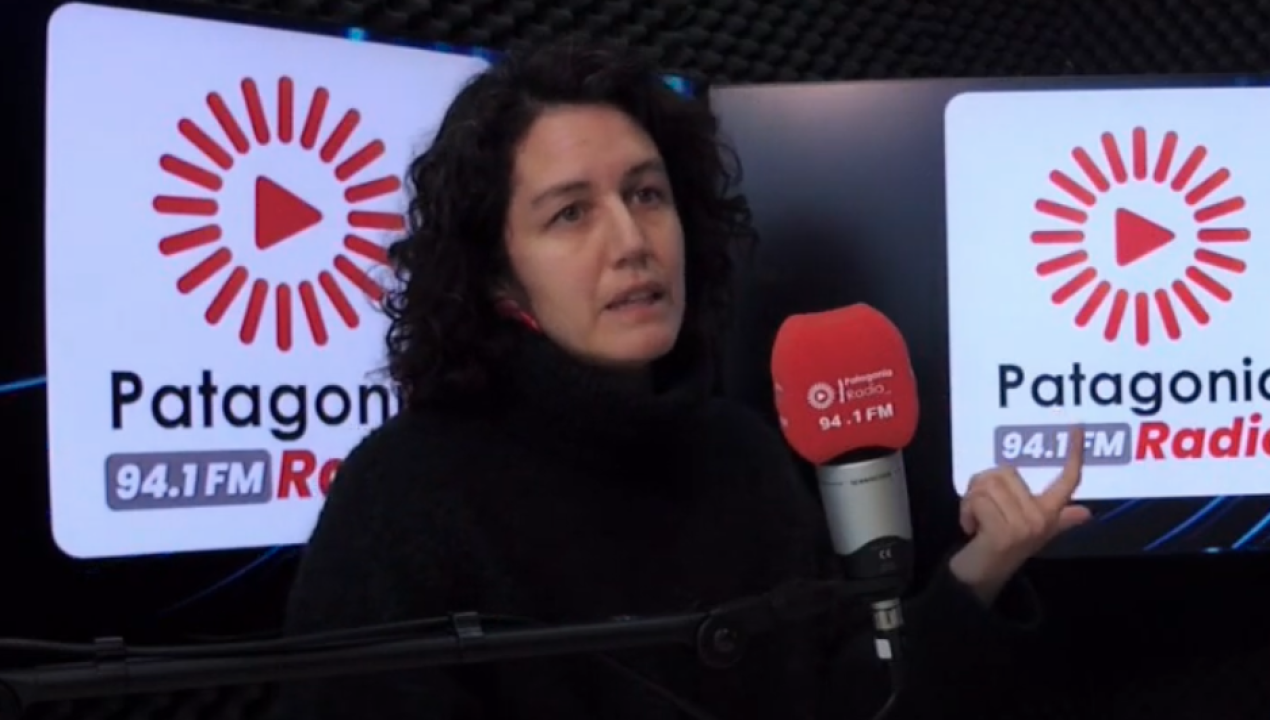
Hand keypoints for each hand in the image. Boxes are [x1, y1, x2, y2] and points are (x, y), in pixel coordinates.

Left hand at [949, 426, 1090, 604]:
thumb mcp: (1030, 530)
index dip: (1074, 454)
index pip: (1067, 482)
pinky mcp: (1003, 533)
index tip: (1077, 429)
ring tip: (975, 520)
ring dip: (971, 500)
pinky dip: (965, 511)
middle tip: (980, 509)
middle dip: (981, 486)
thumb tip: (1086, 513)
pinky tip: (970, 529)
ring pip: (987, 484)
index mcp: (1048, 514)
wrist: (981, 578)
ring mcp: (1024, 526)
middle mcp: (1041, 519)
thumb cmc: (1002, 548)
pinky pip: (978, 501)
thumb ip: (1058, 518)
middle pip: (1004, 473)